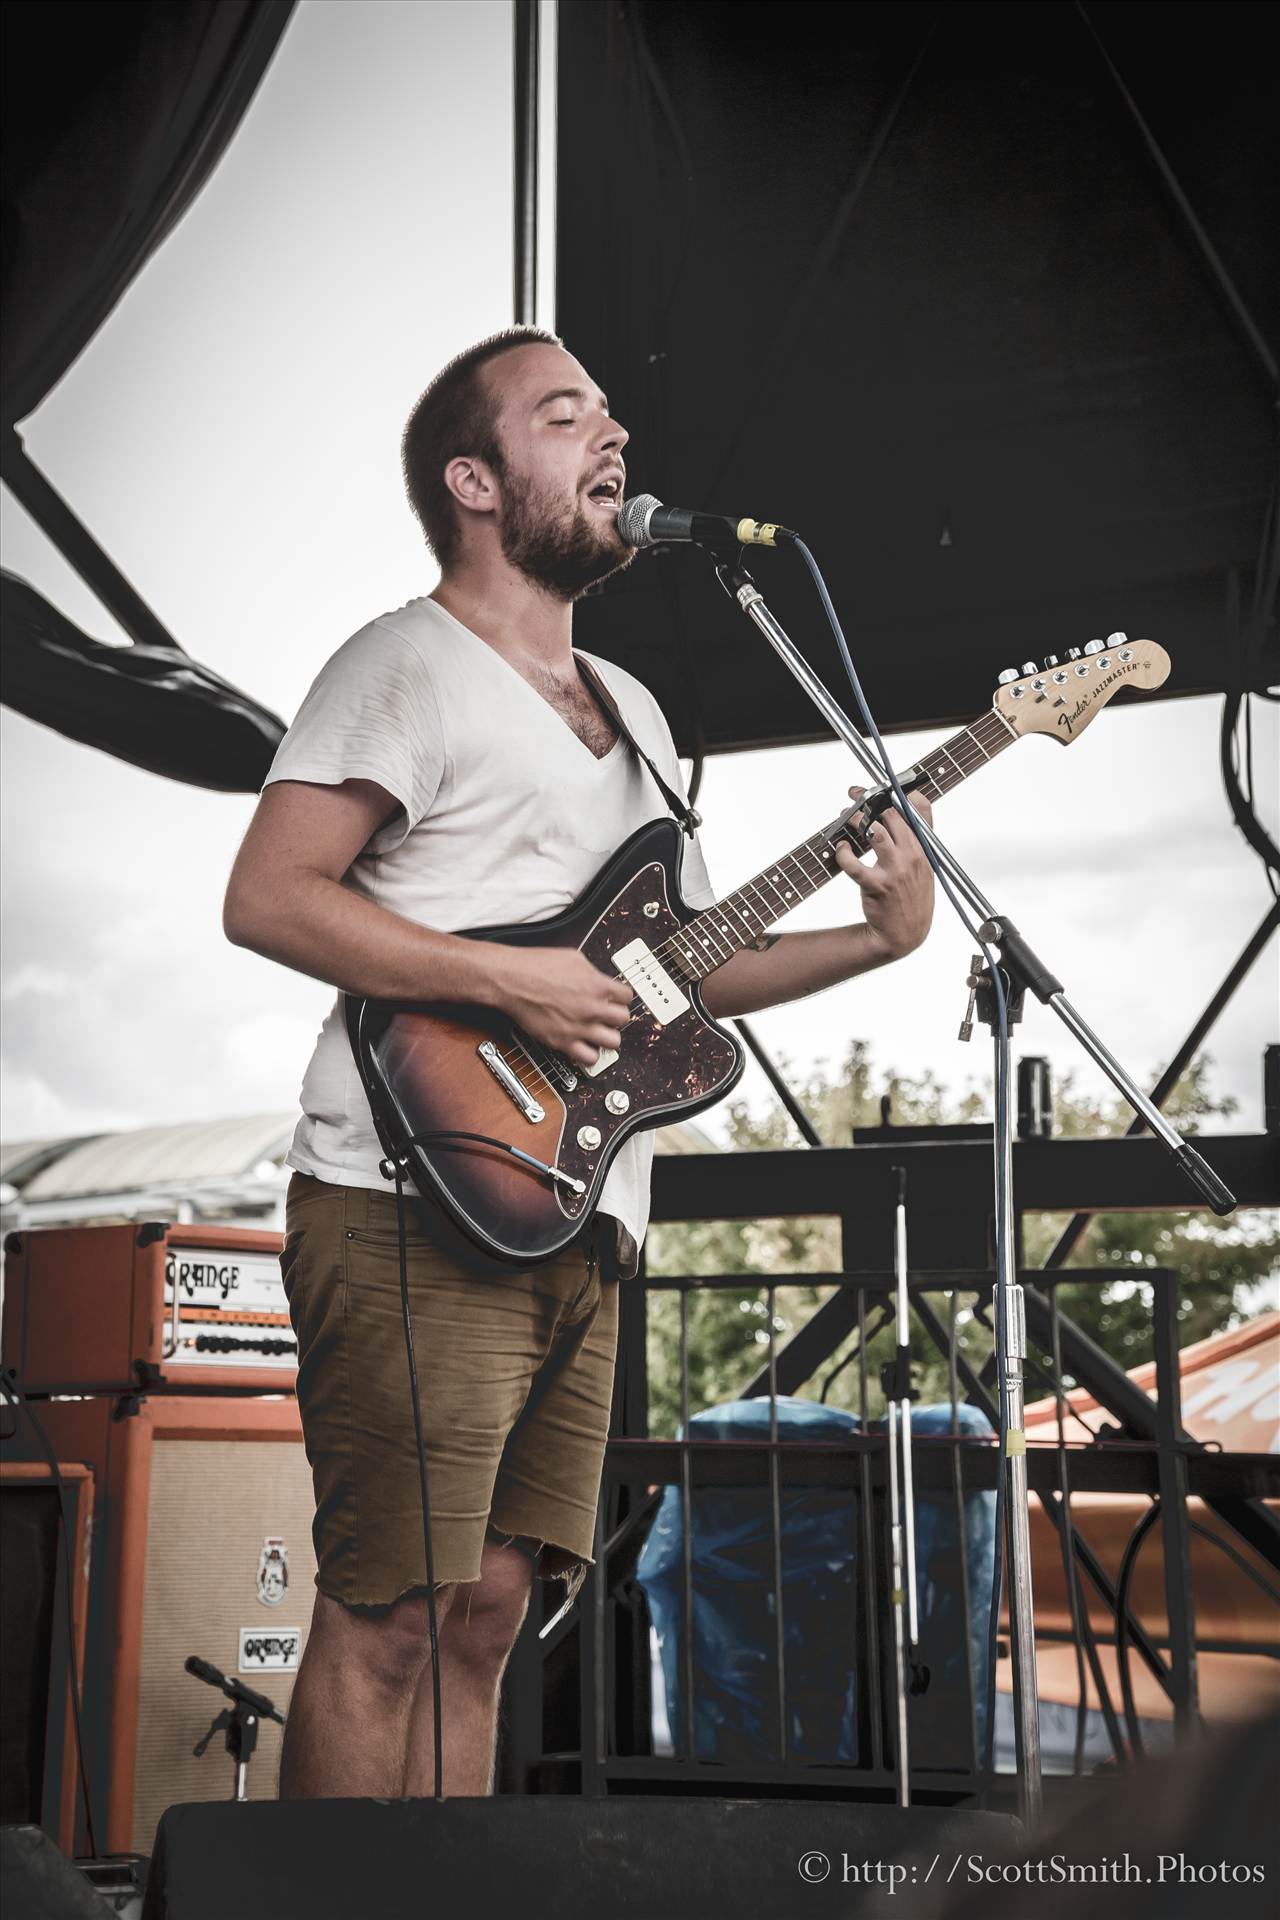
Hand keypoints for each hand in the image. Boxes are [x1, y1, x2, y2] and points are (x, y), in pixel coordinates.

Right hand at [491, 944, 633, 1066]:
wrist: (511, 979)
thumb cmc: (535, 966)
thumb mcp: (574, 957)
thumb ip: (592, 972)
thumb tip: (599, 978)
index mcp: (597, 985)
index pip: (627, 996)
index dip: (621, 997)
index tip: (616, 999)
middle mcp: (592, 1008)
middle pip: (623, 1019)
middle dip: (616, 1016)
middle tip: (607, 1015)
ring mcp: (579, 1027)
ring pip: (613, 1042)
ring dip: (608, 1036)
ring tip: (599, 1032)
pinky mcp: (563, 1041)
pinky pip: (590, 1058)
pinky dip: (590, 1054)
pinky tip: (585, 1045)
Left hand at [834, 786, 934, 960]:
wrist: (905, 934)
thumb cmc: (912, 897)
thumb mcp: (926, 865)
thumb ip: (920, 835)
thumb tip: (916, 802)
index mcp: (925, 849)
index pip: (918, 810)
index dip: (896, 793)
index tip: (879, 787)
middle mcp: (912, 857)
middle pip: (892, 815)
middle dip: (869, 800)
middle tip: (855, 796)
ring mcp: (895, 872)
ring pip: (874, 833)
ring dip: (856, 820)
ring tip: (846, 816)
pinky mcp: (876, 886)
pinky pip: (854, 864)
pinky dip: (842, 852)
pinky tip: (840, 848)